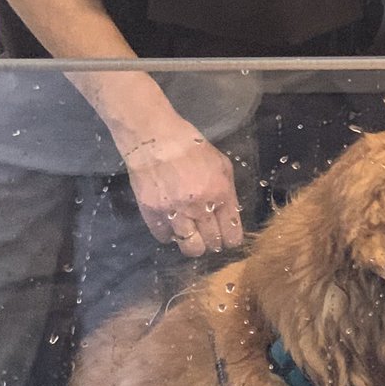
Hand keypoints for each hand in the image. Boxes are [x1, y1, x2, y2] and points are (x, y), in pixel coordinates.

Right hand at [120, 116, 242, 257]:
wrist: (153, 137)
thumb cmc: (190, 147)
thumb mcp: (221, 165)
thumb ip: (228, 193)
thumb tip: (229, 217)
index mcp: (220, 195)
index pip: (232, 235)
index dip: (230, 240)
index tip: (227, 238)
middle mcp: (199, 208)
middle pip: (212, 244)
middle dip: (213, 242)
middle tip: (208, 235)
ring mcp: (175, 213)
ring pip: (190, 248)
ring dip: (192, 243)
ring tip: (190, 233)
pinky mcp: (153, 213)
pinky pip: (165, 237)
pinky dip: (169, 234)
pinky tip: (171, 223)